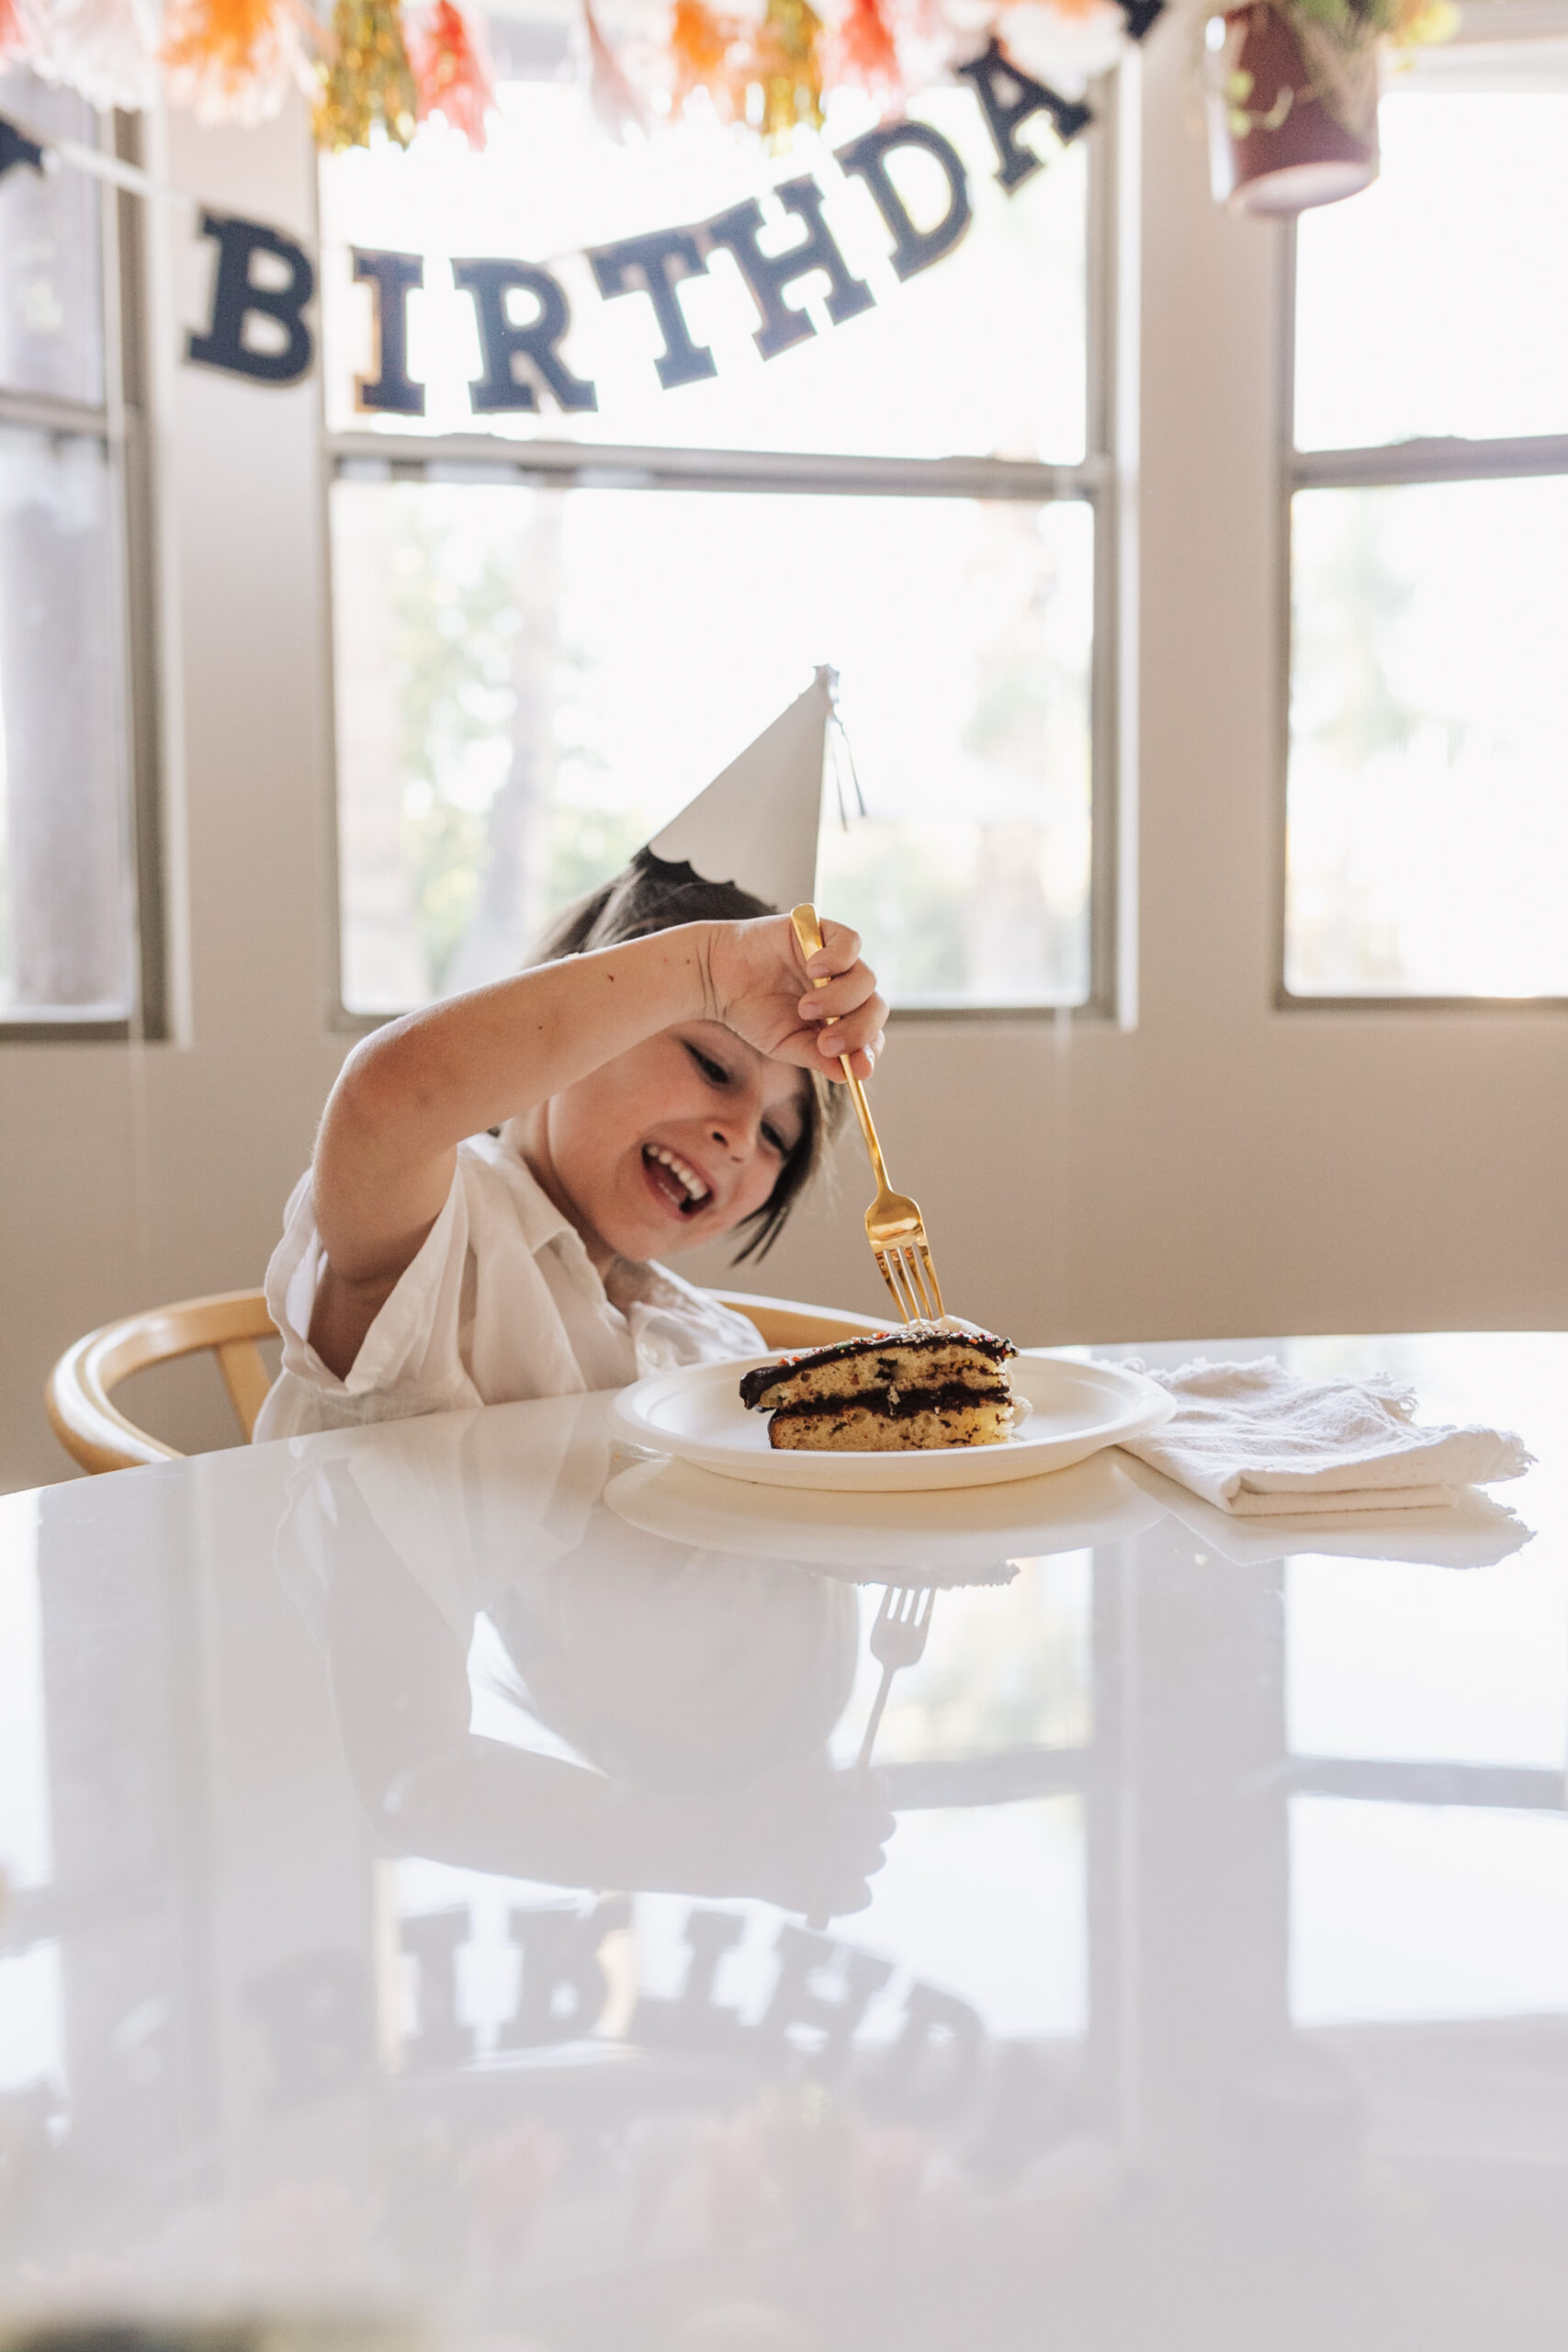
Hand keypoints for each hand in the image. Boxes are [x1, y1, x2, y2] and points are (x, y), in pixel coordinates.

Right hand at [702, 914, 886, 1082]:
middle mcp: (844, 987)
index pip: (871, 1033)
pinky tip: (813, 970)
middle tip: (827, 1044)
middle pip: (876, 1008)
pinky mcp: (823, 931)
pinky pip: (851, 942)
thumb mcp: (786, 1044)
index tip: (859, 1069)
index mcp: (840, 1017)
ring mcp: (837, 960)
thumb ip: (818, 1056)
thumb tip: (850, 1076)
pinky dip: (838, 959)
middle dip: (857, 1031)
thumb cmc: (751, 1012)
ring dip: (840, 999)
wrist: (716, 978)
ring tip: (805, 1007)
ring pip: (866, 979)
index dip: (869, 1050)